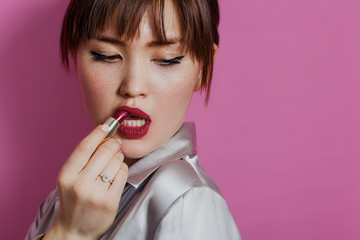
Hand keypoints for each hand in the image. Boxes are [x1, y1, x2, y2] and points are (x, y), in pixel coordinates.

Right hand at [44, 124, 127, 239]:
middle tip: (115, 144)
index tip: (106, 125)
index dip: (97, 133)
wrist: (75, 230)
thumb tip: (103, 135)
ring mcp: (95, 193)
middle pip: (104, 152)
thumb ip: (83, 159)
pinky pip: (122, 174)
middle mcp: (80, 184)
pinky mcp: (110, 201)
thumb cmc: (74, 200)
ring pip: (116, 162)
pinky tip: (117, 173)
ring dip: (118, 158)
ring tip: (113, 162)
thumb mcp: (70, 178)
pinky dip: (122, 169)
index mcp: (66, 175)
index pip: (84, 148)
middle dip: (112, 144)